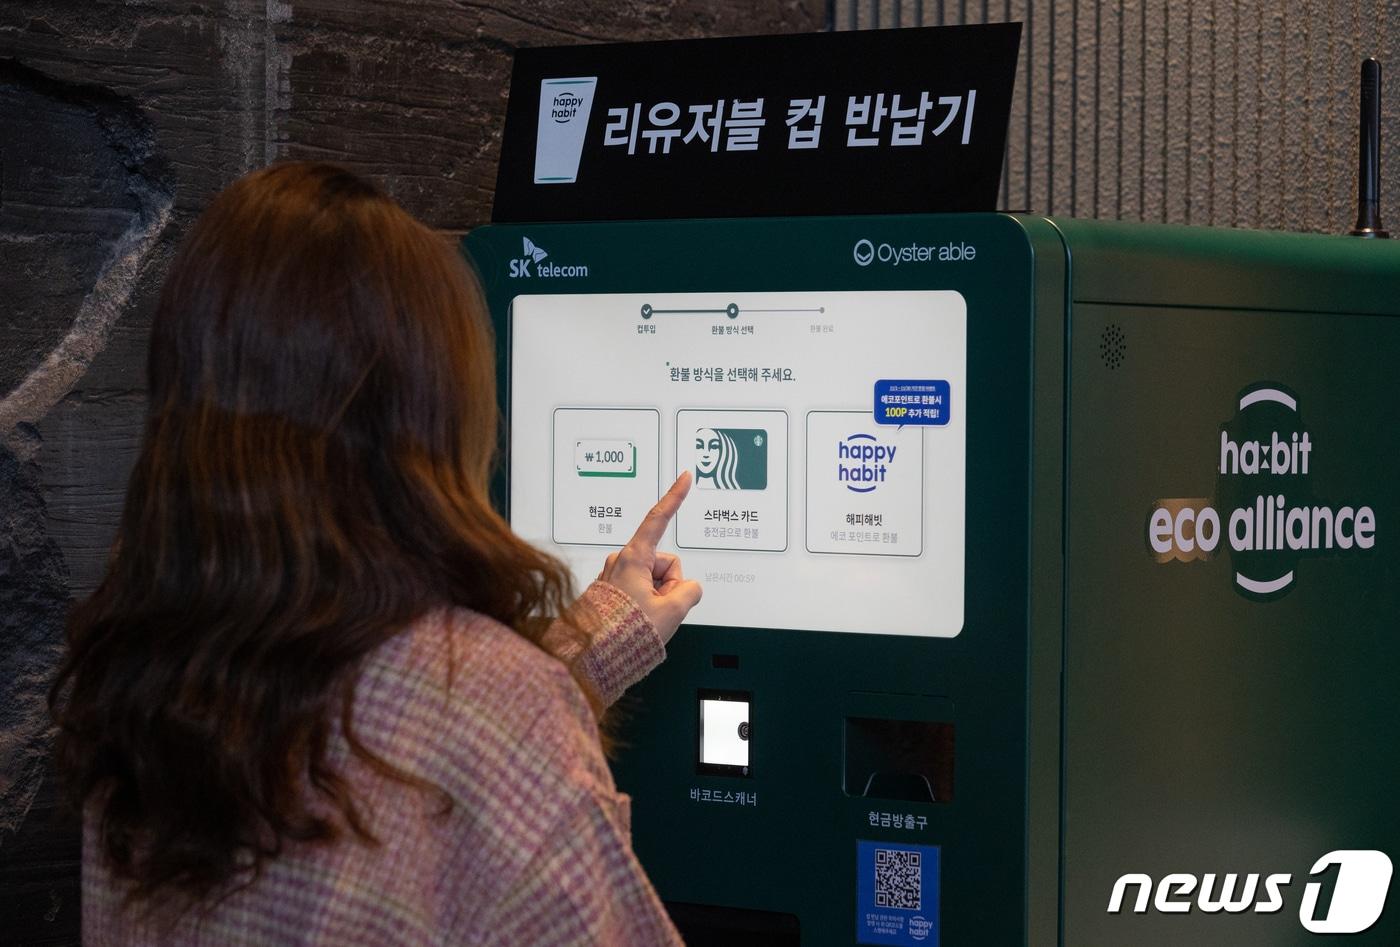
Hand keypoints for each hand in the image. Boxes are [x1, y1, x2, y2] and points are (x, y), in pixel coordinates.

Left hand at [597, 471, 702, 644]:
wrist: (591, 658)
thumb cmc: (624, 634)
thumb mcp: (671, 612)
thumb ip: (690, 591)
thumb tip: (687, 589)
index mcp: (633, 558)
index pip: (658, 519)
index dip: (674, 497)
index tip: (684, 477)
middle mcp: (620, 562)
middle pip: (664, 563)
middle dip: (669, 584)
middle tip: (660, 610)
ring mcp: (614, 576)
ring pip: (653, 580)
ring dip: (657, 598)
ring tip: (645, 619)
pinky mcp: (610, 591)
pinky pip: (639, 591)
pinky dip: (644, 604)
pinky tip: (635, 621)